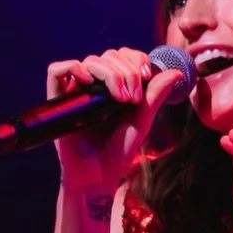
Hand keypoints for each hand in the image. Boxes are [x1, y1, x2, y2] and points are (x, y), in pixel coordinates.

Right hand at [46, 46, 187, 190]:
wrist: (98, 177)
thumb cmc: (118, 152)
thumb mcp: (141, 121)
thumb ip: (155, 96)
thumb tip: (177, 72)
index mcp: (116, 86)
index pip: (124, 55)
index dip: (136, 58)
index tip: (145, 76)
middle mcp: (95, 85)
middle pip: (108, 56)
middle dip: (127, 71)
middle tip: (133, 98)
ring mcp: (76, 91)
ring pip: (89, 61)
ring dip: (109, 73)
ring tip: (119, 99)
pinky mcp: (58, 101)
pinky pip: (56, 71)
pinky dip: (72, 68)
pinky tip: (87, 81)